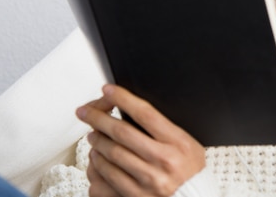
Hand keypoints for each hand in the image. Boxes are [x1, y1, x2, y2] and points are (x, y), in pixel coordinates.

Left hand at [76, 84, 205, 196]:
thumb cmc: (189, 170)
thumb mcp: (186, 143)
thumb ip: (164, 128)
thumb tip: (132, 110)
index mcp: (177, 143)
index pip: (145, 114)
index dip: (123, 98)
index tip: (108, 90)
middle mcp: (162, 161)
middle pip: (122, 132)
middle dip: (98, 118)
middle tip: (86, 112)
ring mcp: (148, 180)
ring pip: (110, 154)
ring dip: (96, 141)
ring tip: (93, 134)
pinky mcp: (135, 196)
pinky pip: (106, 178)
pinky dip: (97, 165)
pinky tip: (96, 158)